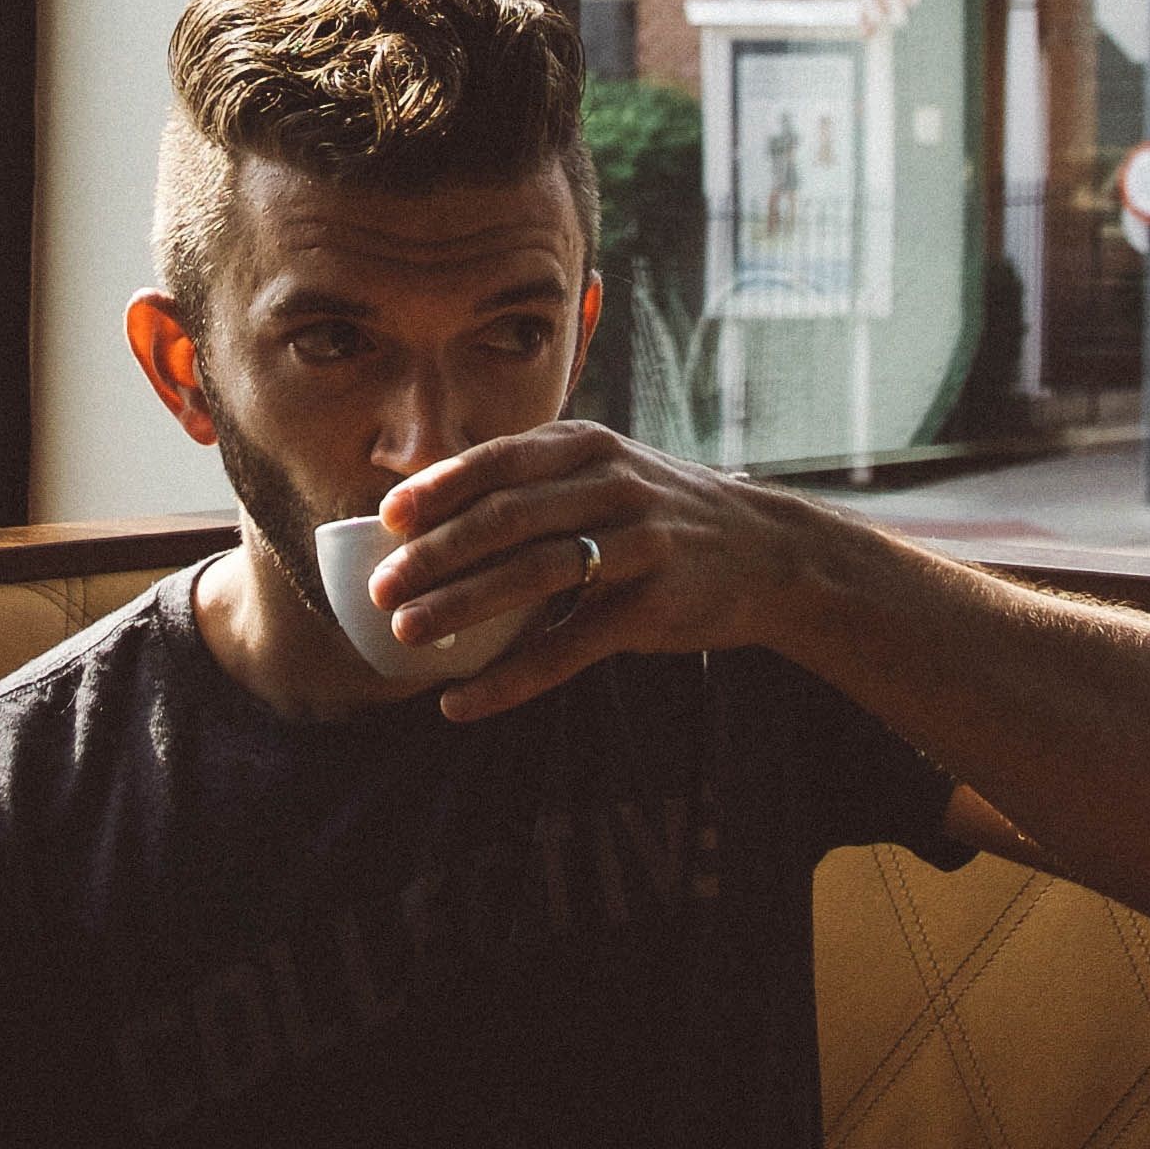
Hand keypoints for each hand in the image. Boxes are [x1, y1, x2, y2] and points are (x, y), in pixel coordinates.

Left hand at [371, 422, 809, 721]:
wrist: (767, 551)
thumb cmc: (658, 512)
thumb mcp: (604, 469)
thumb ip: (531, 477)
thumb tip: (419, 494)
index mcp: (587, 446)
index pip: (500, 459)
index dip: (439, 488)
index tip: (387, 518)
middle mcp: (613, 485)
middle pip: (508, 517)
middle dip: (437, 554)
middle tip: (382, 588)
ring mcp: (639, 543)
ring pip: (535, 574)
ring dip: (464, 607)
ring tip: (409, 633)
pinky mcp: (654, 605)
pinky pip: (570, 647)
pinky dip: (511, 679)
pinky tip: (463, 702)